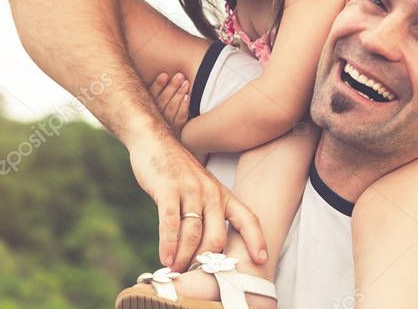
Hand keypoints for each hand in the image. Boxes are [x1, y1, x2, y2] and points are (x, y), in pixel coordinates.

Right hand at [128, 135, 267, 271]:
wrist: (155, 141)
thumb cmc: (177, 172)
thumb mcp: (201, 189)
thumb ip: (206, 215)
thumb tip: (204, 250)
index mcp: (222, 194)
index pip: (247, 218)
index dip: (256, 240)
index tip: (261, 260)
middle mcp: (211, 193)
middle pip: (216, 238)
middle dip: (205, 261)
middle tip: (194, 275)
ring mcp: (190, 190)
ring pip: (193, 235)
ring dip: (184, 258)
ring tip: (177, 271)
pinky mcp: (168, 189)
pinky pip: (170, 223)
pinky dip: (168, 244)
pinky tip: (166, 258)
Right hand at [147, 72, 189, 135]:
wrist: (165, 141)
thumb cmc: (160, 115)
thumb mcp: (152, 104)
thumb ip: (154, 92)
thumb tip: (161, 73)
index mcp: (147, 109)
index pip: (151, 95)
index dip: (158, 85)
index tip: (165, 74)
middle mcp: (155, 117)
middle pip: (162, 101)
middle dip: (172, 87)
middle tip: (180, 76)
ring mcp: (166, 125)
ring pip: (171, 108)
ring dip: (179, 94)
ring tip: (186, 82)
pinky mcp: (176, 130)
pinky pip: (180, 119)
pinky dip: (183, 108)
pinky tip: (187, 98)